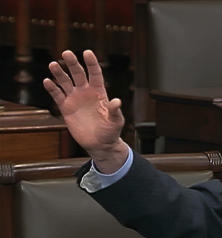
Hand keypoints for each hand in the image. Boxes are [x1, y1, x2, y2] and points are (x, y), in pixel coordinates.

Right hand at [43, 49, 126, 172]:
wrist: (100, 144)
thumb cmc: (111, 132)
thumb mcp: (116, 122)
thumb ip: (115, 111)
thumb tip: (116, 101)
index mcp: (99, 92)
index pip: (95, 74)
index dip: (92, 63)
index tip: (87, 52)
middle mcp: (86, 92)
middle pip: (78, 74)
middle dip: (72, 63)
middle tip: (66, 53)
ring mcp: (75, 99)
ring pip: (65, 82)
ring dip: (59, 73)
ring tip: (52, 64)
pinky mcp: (65, 108)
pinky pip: (57, 95)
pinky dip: (52, 88)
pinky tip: (47, 81)